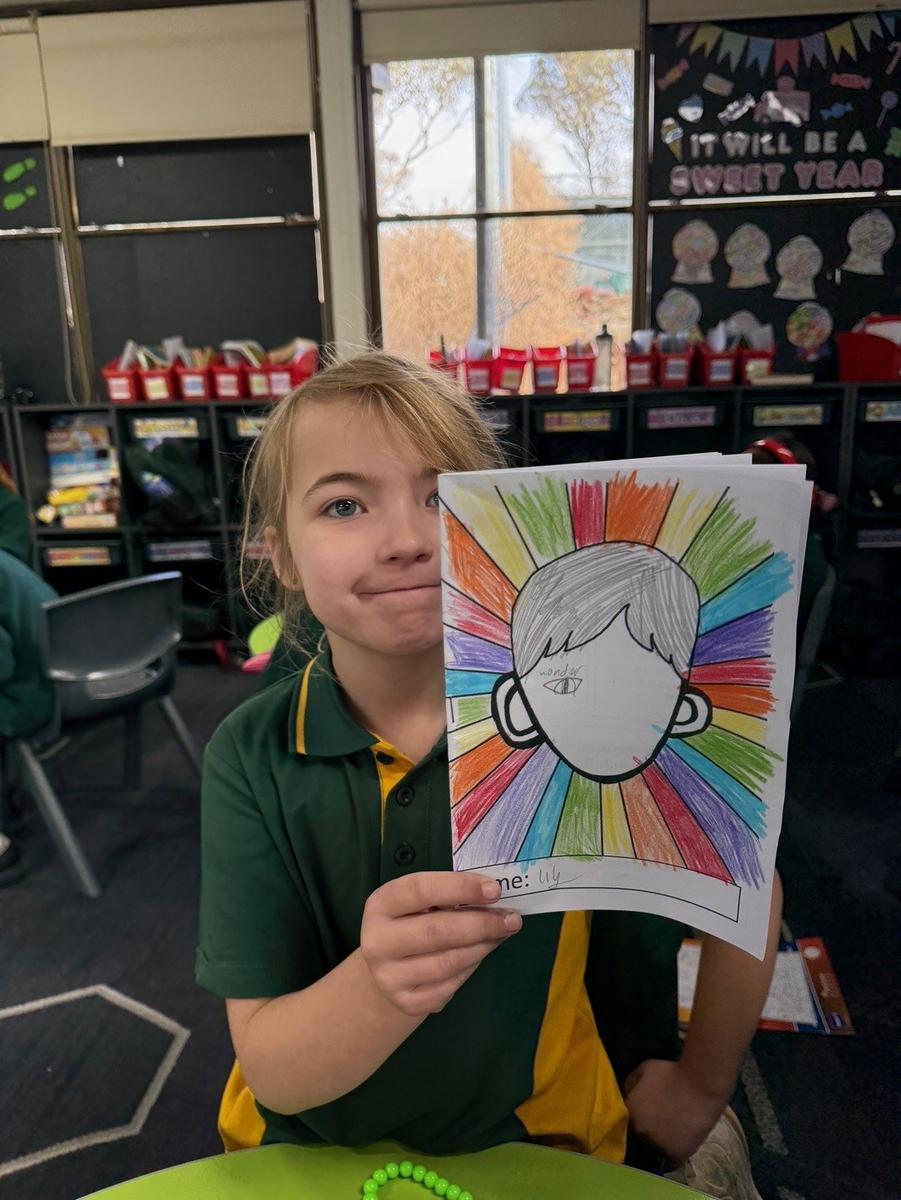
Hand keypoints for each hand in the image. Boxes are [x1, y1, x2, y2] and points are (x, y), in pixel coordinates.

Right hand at [359, 872, 520, 1017]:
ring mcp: (389, 977)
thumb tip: (493, 897)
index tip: (494, 890)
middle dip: (481, 924)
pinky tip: (479, 955)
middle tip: (512, 919)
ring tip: (501, 934)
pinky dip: (470, 969)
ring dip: (482, 947)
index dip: (460, 888)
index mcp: (381, 905)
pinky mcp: (406, 1003)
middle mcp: (377, 941)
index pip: (420, 890)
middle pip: (437, 931)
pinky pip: (449, 987)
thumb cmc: (410, 923)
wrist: (385, 967)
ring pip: (447, 962)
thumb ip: (448, 896)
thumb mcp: (418, 903)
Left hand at [624, 1058, 726, 1166]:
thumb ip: (629, 1083)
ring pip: (654, 1149)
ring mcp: (659, 1145)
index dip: (633, 1119)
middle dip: (645, 1130)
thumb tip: (625, 1095)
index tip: (642, 1116)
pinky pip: (670, 1160)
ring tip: (669, 1133)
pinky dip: (673, 1153)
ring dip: (658, 1143)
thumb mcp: (644, 1069)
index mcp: (630, 1112)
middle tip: (657, 1123)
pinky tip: (678, 1142)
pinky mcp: (677, 1154)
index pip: (624, 1122)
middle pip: (638, 1136)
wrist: (700, 1083)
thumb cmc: (671, 1072)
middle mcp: (640, 1131)